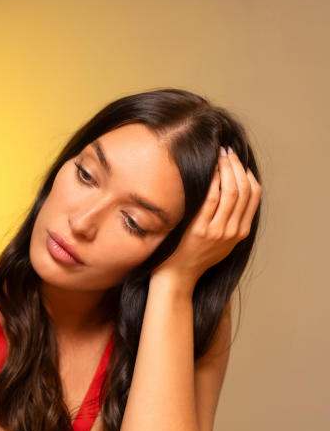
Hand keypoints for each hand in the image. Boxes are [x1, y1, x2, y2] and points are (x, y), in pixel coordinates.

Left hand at [155, 147, 260, 289]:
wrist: (176, 278)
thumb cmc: (193, 258)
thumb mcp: (220, 243)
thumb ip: (229, 223)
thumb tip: (231, 195)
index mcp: (240, 233)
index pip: (254, 196)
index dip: (248, 175)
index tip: (239, 163)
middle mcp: (232, 231)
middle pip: (244, 190)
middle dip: (237, 167)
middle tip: (227, 152)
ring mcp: (217, 230)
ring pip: (230, 191)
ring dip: (225, 169)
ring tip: (218, 156)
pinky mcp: (200, 229)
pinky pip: (210, 199)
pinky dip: (211, 181)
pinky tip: (207, 171)